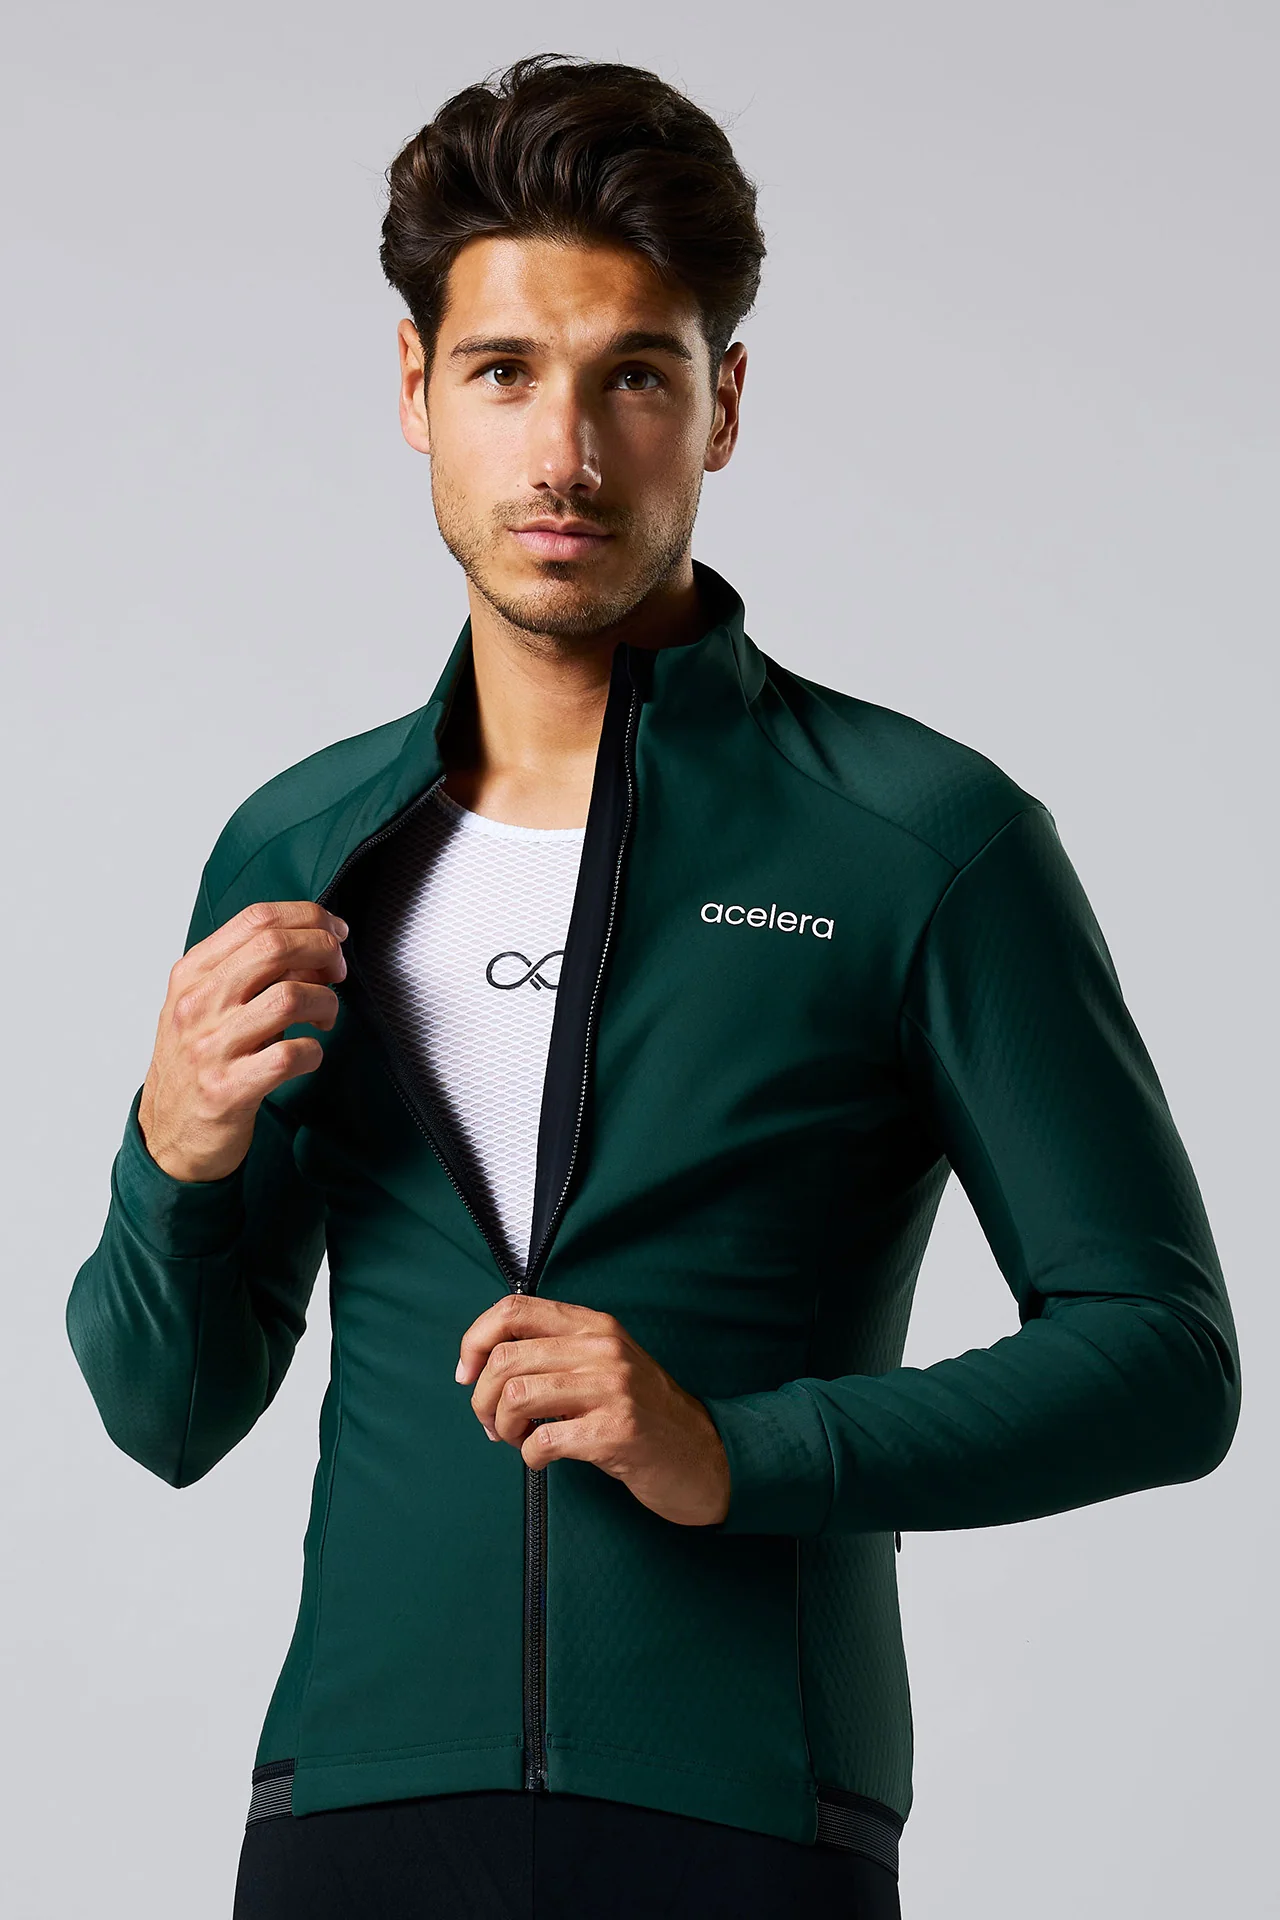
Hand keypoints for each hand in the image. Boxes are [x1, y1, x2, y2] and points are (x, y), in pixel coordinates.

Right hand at [137, 899, 348, 1182]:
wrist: (167, 1134)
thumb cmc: (197, 1062)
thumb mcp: (206, 1004)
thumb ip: (250, 971)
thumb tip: (316, 947)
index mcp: (192, 974)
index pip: (257, 919)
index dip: (309, 918)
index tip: (335, 933)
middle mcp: (197, 1004)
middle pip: (276, 947)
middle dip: (324, 951)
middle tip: (338, 972)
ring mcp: (210, 1047)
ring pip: (289, 997)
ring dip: (324, 1003)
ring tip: (324, 1018)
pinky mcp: (227, 1089)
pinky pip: (290, 1055)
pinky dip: (313, 1051)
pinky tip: (308, 1055)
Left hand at [455, 1294, 731, 1527]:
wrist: (704, 1455)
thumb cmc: (644, 1414)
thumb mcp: (606, 1364)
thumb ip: (558, 1351)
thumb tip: (484, 1362)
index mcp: (594, 1325)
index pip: (514, 1309)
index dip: (475, 1340)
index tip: (467, 1374)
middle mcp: (602, 1348)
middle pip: (505, 1358)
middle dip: (481, 1398)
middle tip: (491, 1424)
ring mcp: (611, 1388)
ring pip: (515, 1396)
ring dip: (502, 1428)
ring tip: (518, 1439)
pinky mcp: (616, 1431)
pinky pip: (543, 1440)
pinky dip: (530, 1456)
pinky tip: (543, 1459)